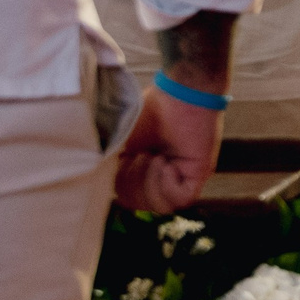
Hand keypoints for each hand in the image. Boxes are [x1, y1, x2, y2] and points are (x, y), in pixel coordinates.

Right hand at [115, 86, 223, 211]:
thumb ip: (113, 162)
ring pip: (161, 207)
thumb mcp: (122, 140)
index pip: (129, 198)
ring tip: (152, 157)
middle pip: (142, 205)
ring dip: (148, 183)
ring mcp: (183, 176)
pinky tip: (167, 163)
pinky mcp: (199, 173)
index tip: (124, 160)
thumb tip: (99, 183)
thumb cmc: (153, 109)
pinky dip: (166, 184)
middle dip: (132, 184)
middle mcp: (165, 176)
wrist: (180, 92)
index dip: (121, 185)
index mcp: (146, 169)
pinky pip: (180, 199)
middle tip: (139, 156)